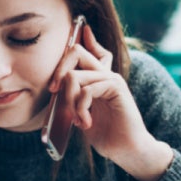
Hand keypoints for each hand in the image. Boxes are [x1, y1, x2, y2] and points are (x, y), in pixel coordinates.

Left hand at [49, 25, 173, 180]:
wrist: (126, 149)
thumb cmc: (105, 134)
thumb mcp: (81, 113)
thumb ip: (72, 98)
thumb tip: (56, 88)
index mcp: (97, 78)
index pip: (89, 50)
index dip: (81, 38)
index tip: (80, 30)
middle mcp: (104, 74)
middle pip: (76, 52)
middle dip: (58, 71)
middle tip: (54, 92)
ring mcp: (111, 79)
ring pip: (74, 76)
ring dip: (69, 102)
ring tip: (77, 120)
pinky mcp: (116, 87)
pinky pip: (87, 90)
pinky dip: (81, 109)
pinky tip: (86, 123)